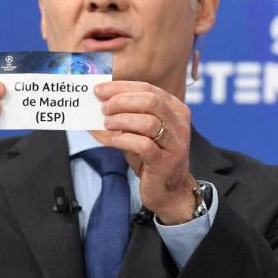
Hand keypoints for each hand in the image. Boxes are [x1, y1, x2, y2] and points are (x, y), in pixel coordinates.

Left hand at [94, 81, 196, 223]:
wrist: (169, 190)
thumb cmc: (152, 157)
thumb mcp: (141, 131)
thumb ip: (127, 115)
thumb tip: (98, 101)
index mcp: (175, 109)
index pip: (148, 89)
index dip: (121, 87)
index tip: (99, 89)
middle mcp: (179, 124)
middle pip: (150, 101)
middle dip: (121, 101)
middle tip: (103, 108)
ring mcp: (175, 143)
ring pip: (148, 122)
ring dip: (122, 120)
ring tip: (107, 124)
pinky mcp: (166, 162)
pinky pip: (144, 146)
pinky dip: (125, 140)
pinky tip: (115, 142)